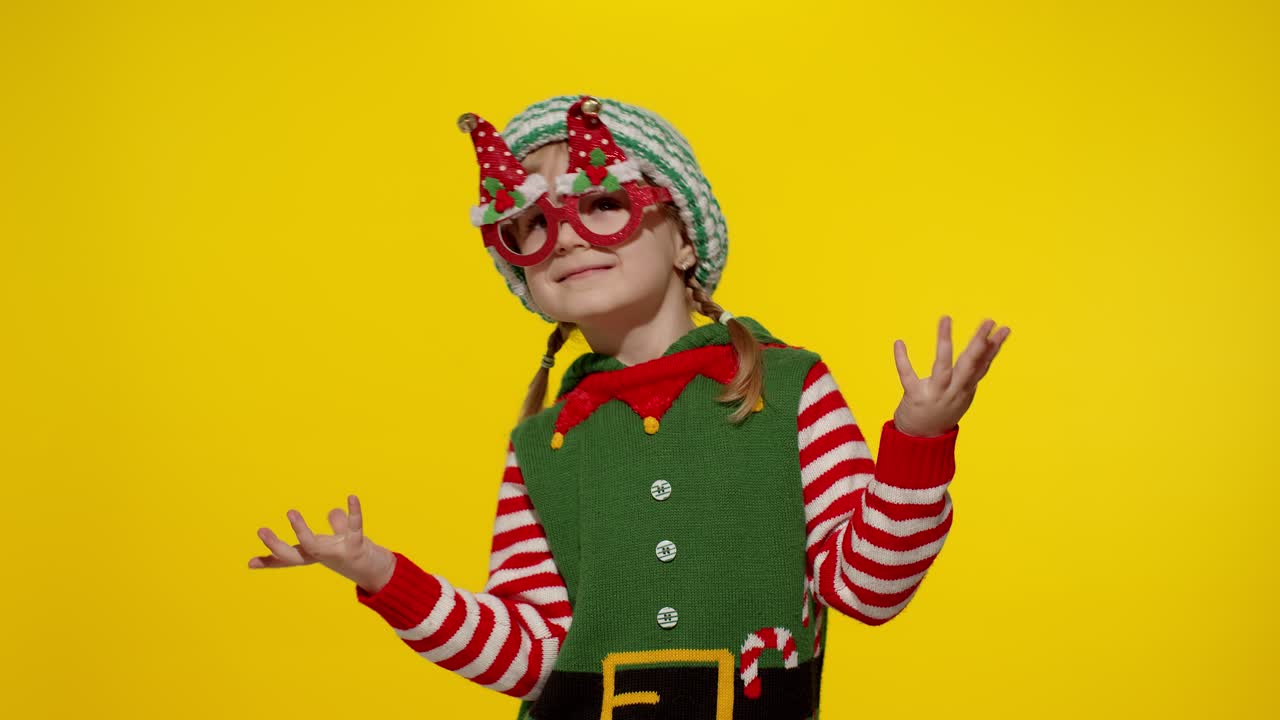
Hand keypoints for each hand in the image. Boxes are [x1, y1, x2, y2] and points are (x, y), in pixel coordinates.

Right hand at [247, 494, 396, 593]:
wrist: (381, 572)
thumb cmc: (359, 557)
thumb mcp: (344, 540)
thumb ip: (337, 527)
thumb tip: (333, 512)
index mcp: (316, 554)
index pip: (289, 558)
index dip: (269, 561)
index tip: (249, 562)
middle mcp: (323, 557)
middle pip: (293, 556)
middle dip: (275, 546)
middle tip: (261, 530)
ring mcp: (338, 554)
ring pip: (313, 545)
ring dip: (301, 530)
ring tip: (290, 512)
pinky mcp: (356, 548)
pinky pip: (353, 528)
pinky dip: (353, 512)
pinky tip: (352, 497)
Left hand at [892, 316, 1009, 436]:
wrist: (923, 440)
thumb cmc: (943, 410)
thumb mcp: (963, 393)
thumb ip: (972, 372)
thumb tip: (987, 346)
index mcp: (966, 389)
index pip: (984, 366)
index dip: (995, 348)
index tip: (1004, 329)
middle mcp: (954, 391)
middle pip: (970, 364)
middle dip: (979, 342)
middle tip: (988, 321)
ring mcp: (935, 394)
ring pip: (942, 366)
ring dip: (945, 341)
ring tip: (946, 319)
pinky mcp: (914, 397)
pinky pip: (908, 375)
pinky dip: (902, 359)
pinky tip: (899, 343)